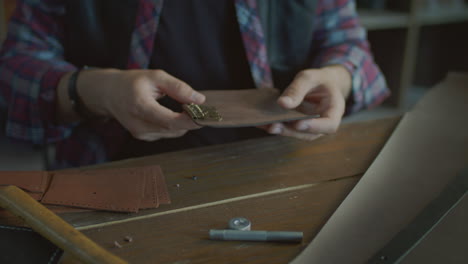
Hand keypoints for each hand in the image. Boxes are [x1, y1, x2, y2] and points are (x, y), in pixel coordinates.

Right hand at [76, 69, 204, 140]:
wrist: (109, 93)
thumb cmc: (132, 82)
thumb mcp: (156, 77)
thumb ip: (178, 87)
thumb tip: (199, 100)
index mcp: (140, 107)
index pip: (170, 121)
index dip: (191, 121)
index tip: (205, 115)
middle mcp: (139, 125)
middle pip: (174, 129)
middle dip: (190, 120)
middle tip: (199, 107)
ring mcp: (140, 134)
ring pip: (172, 133)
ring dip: (183, 123)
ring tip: (184, 107)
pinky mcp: (143, 137)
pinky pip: (166, 133)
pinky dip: (174, 125)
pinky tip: (171, 113)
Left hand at [261, 65, 350, 139]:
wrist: (322, 84)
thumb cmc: (319, 80)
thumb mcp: (310, 78)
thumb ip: (298, 90)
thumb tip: (282, 104)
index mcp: (335, 110)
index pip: (329, 124)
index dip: (315, 127)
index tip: (299, 123)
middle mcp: (323, 124)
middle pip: (309, 133)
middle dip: (290, 131)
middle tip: (273, 126)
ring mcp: (311, 128)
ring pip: (297, 134)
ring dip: (281, 131)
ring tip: (264, 125)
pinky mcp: (299, 127)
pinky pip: (288, 129)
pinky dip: (275, 126)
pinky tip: (261, 123)